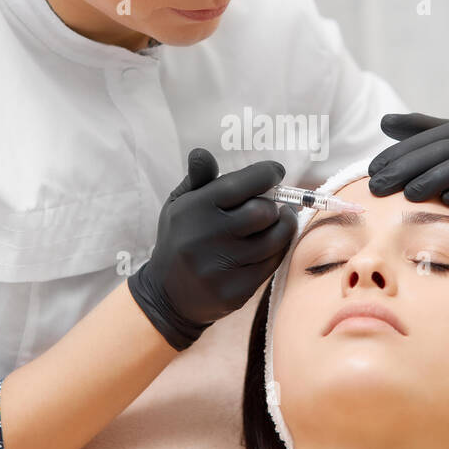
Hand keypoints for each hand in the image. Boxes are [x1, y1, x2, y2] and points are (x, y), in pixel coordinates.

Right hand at [129, 148, 297, 350]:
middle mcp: (206, 238)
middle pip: (264, 212)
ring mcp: (221, 268)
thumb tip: (201, 152)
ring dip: (282, 227)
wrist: (167, 295)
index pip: (243, 184)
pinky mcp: (235, 291)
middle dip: (272, 206)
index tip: (275, 172)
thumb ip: (197, 178)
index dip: (268, 173)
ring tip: (277, 221)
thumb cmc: (180, 239)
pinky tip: (269, 245)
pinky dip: (276, 251)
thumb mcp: (179, 205)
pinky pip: (272, 264)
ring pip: (274, 240)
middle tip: (271, 206)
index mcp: (194, 210)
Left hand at [367, 111, 448, 247]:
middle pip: (446, 149)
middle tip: (380, 186)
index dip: (398, 153)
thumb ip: (424, 136)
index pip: (429, 137)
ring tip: (409, 195)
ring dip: (437, 177)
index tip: (371, 171)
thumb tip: (384, 120)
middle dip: (409, 167)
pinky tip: (448, 202)